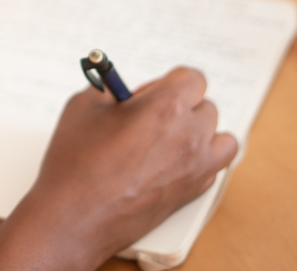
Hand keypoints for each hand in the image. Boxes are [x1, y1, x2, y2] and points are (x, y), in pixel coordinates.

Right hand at [0, 67, 236, 270]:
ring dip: (202, 133)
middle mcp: (189, 135)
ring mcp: (195, 167)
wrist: (75, 217)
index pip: (193, 79)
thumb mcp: (84, 106)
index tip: (153, 90)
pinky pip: (215, 167)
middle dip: (182, 106)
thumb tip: (121, 90)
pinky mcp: (193, 193)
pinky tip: (173, 161)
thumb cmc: (76, 164)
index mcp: (166, 106)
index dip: (171, 81)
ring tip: (172, 137)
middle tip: (151, 115)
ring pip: (222, 138)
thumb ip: (110, 90)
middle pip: (206, 107)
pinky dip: (201, 161)